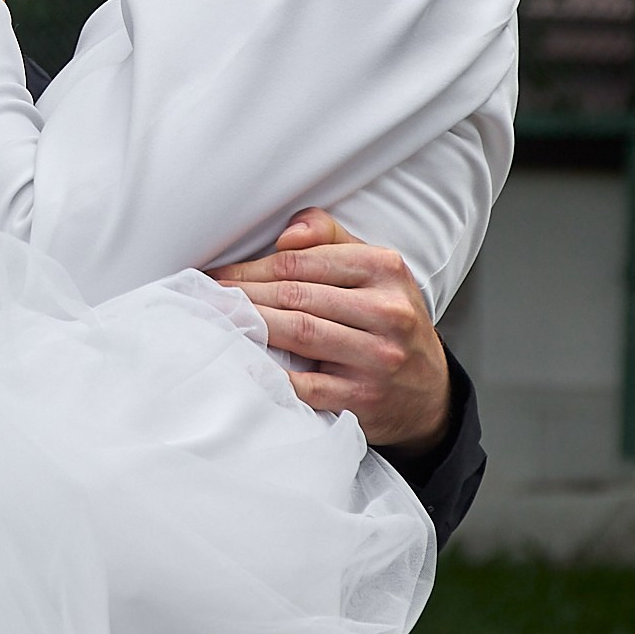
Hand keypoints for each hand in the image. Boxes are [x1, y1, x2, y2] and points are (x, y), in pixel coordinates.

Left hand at [211, 209, 452, 455]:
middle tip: (206, 296)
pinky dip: (269, 374)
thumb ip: (331, 238)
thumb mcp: (376, 271)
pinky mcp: (363, 398)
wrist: (429, 393)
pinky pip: (305, 385)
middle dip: (244, 295)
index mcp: (386, 269)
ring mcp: (377, 357)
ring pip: (299, 333)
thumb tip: (287, 235)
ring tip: (216, 320)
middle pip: (297, 295)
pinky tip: (241, 363)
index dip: (254, 267)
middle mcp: (387, 311)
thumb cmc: (389, 322)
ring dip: (250, 326)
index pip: (304, 261)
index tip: (220, 274)